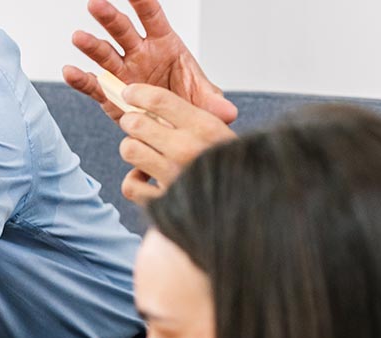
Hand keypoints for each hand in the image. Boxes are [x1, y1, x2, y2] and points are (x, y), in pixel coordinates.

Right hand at [62, 0, 236, 124]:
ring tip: (78, 37)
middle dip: (109, 16)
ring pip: (104, 54)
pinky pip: (93, 85)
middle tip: (95, 4)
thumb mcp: (203, 100)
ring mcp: (122, 72)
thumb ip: (212, 102)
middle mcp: (139, 54)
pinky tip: (71, 71)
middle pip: (122, 30)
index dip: (143, 2)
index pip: (152, 17)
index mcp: (164, 44)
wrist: (172, 126)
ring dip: (91, 45)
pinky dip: (81, 80)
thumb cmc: (186, 103)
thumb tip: (227, 112)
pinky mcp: (110, 94)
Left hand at [116, 85, 237, 203]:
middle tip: (136, 124)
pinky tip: (144, 176)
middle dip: (131, 120)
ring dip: (132, 147)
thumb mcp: (222, 128)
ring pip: (130, 150)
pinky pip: (130, 185)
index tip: (130, 93)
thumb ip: (206, 105)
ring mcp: (172, 176)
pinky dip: (133, 180)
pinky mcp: (161, 201)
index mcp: (205, 127)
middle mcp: (187, 150)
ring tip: (142, 149)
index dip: (138, 93)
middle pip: (136, 124)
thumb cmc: (228, 154)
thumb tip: (218, 109)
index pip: (160, 100)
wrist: (250, 201)